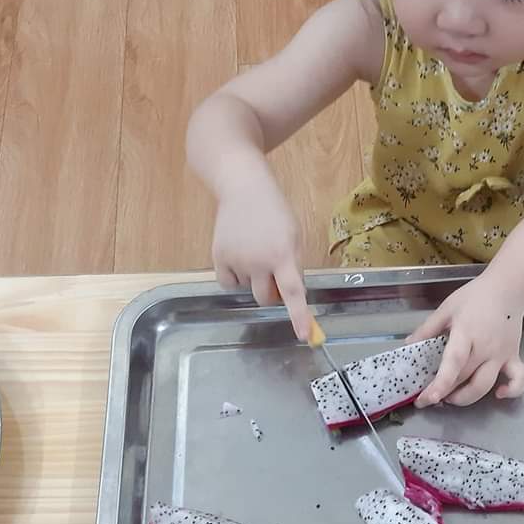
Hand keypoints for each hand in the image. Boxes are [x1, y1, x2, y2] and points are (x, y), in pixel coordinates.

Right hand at [211, 172, 310, 339]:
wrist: (243, 188)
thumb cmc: (275, 213)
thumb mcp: (294, 236)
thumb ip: (293, 266)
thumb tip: (289, 297)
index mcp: (283, 254)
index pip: (293, 292)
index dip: (299, 316)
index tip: (304, 336)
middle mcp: (259, 261)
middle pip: (265, 298)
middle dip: (271, 293)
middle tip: (272, 273)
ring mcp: (236, 259)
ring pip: (247, 289)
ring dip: (252, 279)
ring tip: (253, 251)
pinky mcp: (218, 257)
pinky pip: (229, 284)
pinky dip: (235, 278)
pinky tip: (239, 257)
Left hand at [412, 279, 523, 407]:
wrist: (508, 288)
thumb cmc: (476, 297)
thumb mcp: (447, 308)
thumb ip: (428, 328)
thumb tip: (409, 345)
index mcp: (466, 333)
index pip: (454, 362)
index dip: (441, 383)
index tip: (427, 398)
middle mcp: (485, 348)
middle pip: (465, 378)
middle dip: (445, 394)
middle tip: (429, 398)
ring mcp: (501, 355)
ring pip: (485, 386)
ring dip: (467, 398)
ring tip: (451, 398)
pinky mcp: (514, 357)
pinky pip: (518, 379)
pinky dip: (512, 391)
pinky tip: (499, 394)